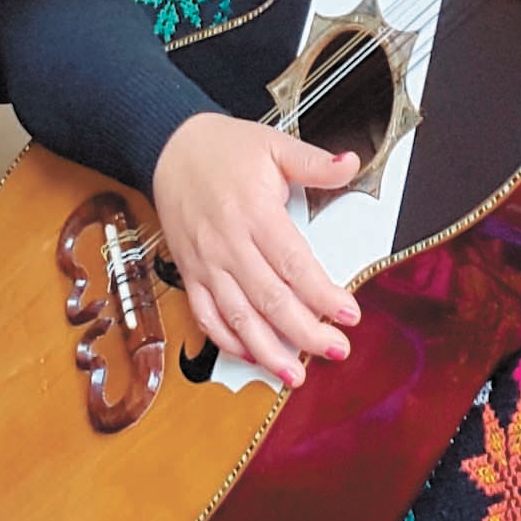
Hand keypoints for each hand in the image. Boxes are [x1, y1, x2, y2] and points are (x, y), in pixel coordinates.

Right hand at [149, 114, 361, 385]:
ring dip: (267, 350)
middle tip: (335, 350)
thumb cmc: (224, 149)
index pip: (294, 264)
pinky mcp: (190, 273)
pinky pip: (206, 315)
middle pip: (270, 299)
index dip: (322, 294)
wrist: (169, 148)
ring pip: (238, 316)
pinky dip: (227, 340)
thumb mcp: (274, 146)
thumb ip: (314, 162)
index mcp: (255, 213)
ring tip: (294, 374)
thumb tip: (351, 163)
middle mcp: (229, 244)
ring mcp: (207, 263)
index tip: (348, 314)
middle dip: (305, 332)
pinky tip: (251, 355)